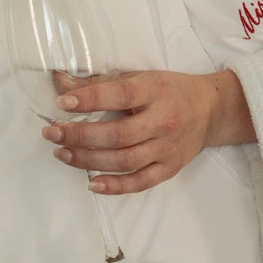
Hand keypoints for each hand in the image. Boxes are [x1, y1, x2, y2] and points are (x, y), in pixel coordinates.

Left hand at [42, 69, 254, 194]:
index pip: (119, 95)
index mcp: (155, 91)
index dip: (89, 99)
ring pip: (124, 160)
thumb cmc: (168, 90)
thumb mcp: (139, 77)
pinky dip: (115, 186)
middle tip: (51, 133)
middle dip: (80, 135)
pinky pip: (140, 182)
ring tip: (62, 154)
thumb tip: (59, 83)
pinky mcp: (169, 168)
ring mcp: (167, 148)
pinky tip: (92, 183)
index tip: (62, 102)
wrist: (211, 109)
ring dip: (89, 160)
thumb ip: (99, 83)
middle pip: (118, 134)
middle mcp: (163, 121)